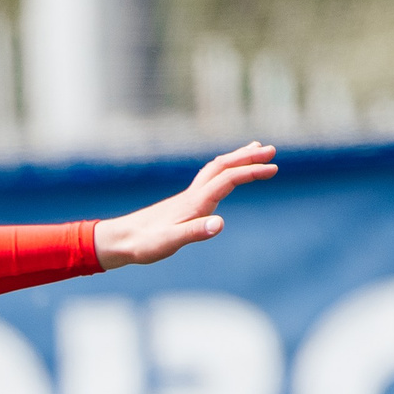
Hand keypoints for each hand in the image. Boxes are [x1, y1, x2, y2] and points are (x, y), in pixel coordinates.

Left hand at [92, 143, 278, 268]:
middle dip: (247, 157)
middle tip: (271, 150)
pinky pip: (208, 180)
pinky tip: (225, 177)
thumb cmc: (144, 244)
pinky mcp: (182, 204)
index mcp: (195, 202)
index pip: (228, 179)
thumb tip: (220, 223)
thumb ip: (194, 232)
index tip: (274, 168)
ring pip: (215, 170)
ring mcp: (187, 198)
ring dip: (236, 159)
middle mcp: (193, 195)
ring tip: (254, 150)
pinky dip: (223, 171)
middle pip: (223, 167)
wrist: (119, 241)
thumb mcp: (170, 242)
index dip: (251, 172)